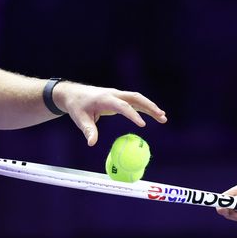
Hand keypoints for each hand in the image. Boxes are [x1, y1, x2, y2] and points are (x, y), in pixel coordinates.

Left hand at [52, 83, 166, 145]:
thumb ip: (88, 130)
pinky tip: (154, 114)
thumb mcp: (80, 119)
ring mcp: (117, 95)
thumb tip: (92, 143)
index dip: (133, 115)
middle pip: (136, 98)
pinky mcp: (119, 98)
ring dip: (150, 107)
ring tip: (163, 117)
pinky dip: (145, 107)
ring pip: (138, 99)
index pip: (123, 106)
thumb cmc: (77, 107)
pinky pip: (134, 102)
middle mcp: (114, 95)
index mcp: (105, 99)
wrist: (73, 94)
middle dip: (150, 107)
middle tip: (162, 116)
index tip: (143, 124)